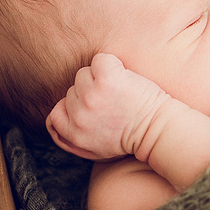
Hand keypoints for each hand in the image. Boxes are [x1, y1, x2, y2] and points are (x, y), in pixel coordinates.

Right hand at [46, 53, 169, 159]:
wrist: (156, 130)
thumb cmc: (130, 137)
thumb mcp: (94, 150)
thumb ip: (71, 139)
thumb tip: (53, 127)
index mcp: (73, 134)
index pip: (55, 114)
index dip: (71, 108)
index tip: (91, 109)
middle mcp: (79, 116)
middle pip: (72, 90)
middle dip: (90, 93)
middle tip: (113, 103)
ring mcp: (91, 95)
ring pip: (84, 74)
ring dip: (100, 78)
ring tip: (119, 91)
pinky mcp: (106, 79)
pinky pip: (99, 60)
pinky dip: (112, 64)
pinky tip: (123, 77)